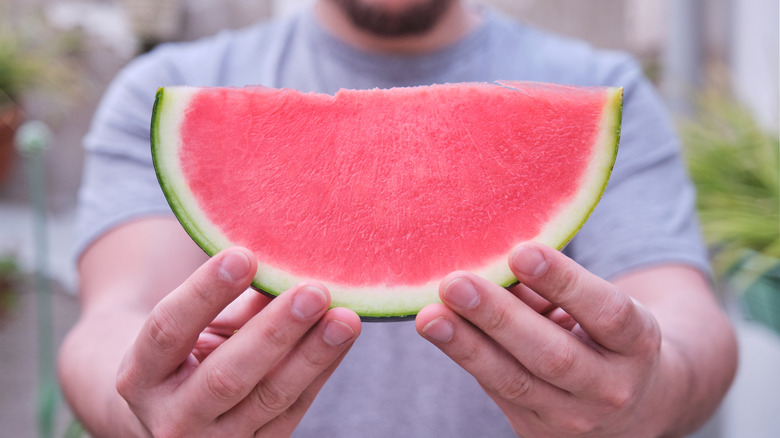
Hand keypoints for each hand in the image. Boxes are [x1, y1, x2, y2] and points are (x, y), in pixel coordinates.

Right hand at [116, 247, 360, 436]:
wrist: (167, 416)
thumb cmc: (183, 353)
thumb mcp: (191, 327)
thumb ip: (231, 300)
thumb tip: (284, 262)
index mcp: (140, 376)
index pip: (168, 331)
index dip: (204, 293)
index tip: (243, 255)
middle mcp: (172, 419)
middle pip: (226, 376)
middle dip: (275, 332)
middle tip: (314, 292)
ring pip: (270, 398)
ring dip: (313, 355)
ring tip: (345, 319)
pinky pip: (295, 409)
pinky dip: (321, 370)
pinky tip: (341, 338)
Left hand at [416, 242, 673, 436]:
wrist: (633, 410)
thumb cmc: (606, 338)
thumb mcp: (600, 309)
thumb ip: (551, 289)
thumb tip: (491, 261)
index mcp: (636, 344)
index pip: (606, 313)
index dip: (564, 282)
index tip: (521, 250)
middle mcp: (610, 388)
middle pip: (552, 356)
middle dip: (499, 318)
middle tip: (455, 284)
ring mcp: (572, 419)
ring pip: (514, 382)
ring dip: (466, 346)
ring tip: (429, 317)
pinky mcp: (537, 433)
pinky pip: (496, 391)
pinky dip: (467, 357)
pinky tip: (440, 330)